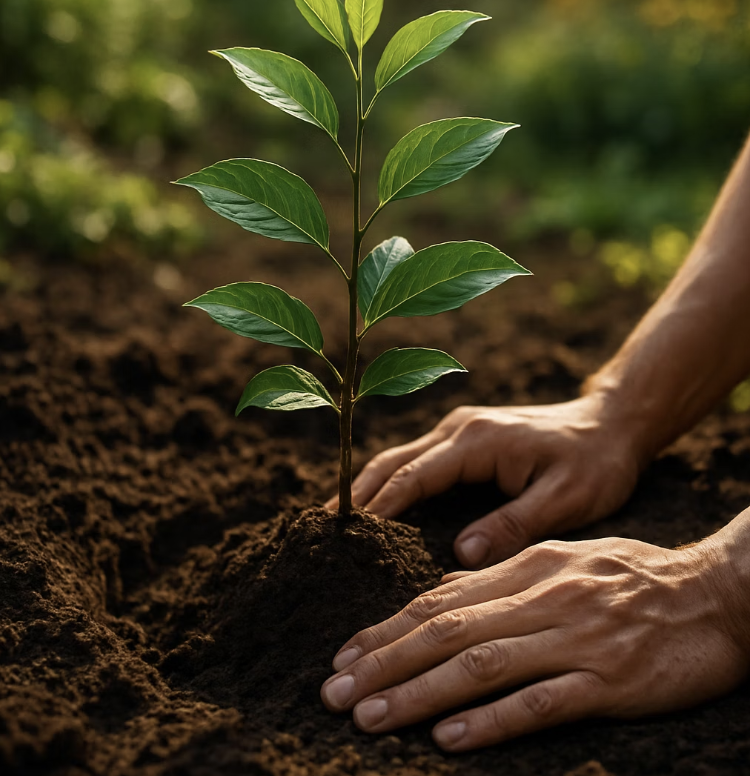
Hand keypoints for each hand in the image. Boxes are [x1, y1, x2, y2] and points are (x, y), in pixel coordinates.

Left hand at [320, 535, 749, 750]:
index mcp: (529, 568)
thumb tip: (446, 594)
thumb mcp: (565, 559)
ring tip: (370, 719)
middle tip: (335, 693)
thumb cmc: (635, 576)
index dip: (388, 629)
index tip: (346, 656)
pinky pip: (540, 702)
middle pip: (447, 631)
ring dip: (419, 693)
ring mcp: (574, 640)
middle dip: (384, 663)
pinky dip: (491, 720)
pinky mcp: (608, 682)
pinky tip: (450, 739)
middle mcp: (543, 598)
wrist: (715, 594)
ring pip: (481, 666)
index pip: (440, 600)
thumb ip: (507, 575)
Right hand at [326, 395, 641, 566]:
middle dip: (357, 496)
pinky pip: (415, 461)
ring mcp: (460, 431)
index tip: (345, 539)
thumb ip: (514, 524)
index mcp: (477, 441)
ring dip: (368, 489)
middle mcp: (459, 429)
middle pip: (391, 462)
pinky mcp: (465, 439)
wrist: (613, 424)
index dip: (378, 509)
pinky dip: (390, 484)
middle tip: (323, 535)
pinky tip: (380, 511)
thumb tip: (463, 555)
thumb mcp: (566, 499)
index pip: (412, 477)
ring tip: (339, 528)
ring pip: (398, 458)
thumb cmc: (595, 463)